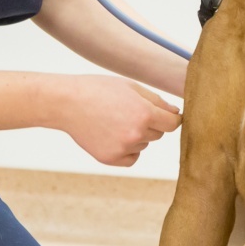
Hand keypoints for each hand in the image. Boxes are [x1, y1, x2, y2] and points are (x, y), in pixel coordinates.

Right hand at [57, 76, 182, 166]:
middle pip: (158, 134)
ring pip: (143, 144)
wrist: (67, 103)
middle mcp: (136, 134)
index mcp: (144, 113)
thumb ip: (157, 101)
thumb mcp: (131, 87)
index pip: (173, 124)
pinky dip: (128, 149)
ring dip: (137, 135)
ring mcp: (123, 148)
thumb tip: (177, 114)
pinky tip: (112, 135)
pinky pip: (132, 157)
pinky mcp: (110, 159)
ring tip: (114, 120)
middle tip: (127, 111)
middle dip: (150, 124)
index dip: (172, 119)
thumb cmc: (99, 89)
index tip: (168, 116)